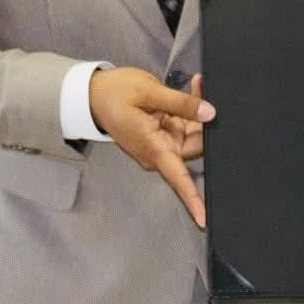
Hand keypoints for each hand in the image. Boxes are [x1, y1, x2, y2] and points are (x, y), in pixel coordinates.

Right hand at [89, 66, 214, 226]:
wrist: (93, 93)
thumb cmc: (114, 94)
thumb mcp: (147, 92)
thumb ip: (180, 103)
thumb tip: (210, 112)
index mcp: (153, 148)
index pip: (177, 178)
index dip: (193, 198)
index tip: (205, 219)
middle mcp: (160, 151)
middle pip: (196, 146)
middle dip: (205, 122)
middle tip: (205, 92)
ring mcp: (163, 141)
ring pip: (194, 132)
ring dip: (198, 110)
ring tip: (196, 84)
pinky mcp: (165, 131)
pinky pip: (186, 123)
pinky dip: (191, 107)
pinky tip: (193, 87)